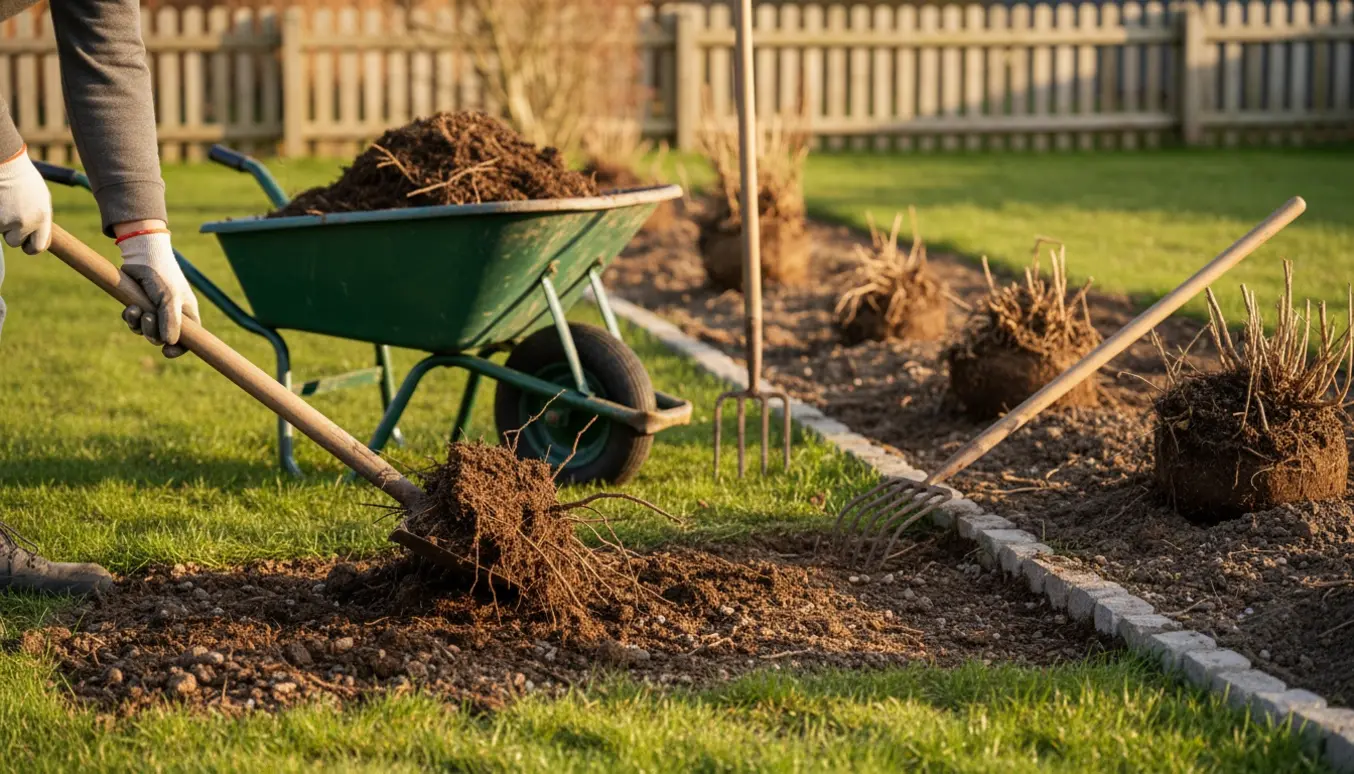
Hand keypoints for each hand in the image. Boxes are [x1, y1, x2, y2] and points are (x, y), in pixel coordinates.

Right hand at [0, 145, 51, 254]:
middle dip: (12, 234)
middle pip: (15, 242)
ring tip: (4, 203)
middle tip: (11, 217)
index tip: (27, 244)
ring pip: (1, 232)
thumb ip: (41, 218)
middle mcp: (26, 222)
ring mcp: (6, 220)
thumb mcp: (41, 198)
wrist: (5, 163)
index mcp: (42, 218)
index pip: (39, 246)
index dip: (31, 247)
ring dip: (1, 222)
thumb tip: (40, 234)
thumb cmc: (23, 179)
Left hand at [116, 229, 200, 357]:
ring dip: (138, 324)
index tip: (167, 352)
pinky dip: (130, 317)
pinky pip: (134, 322)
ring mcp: (154, 311)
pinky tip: (130, 307)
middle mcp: (171, 314)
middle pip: (163, 338)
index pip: (189, 339)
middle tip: (147, 318)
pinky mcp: (139, 305)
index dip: (180, 348)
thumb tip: (169, 343)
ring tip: (135, 309)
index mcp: (186, 313)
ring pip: (145, 331)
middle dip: (152, 332)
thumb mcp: (170, 298)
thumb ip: (170, 321)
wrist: (142, 255)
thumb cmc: (163, 274)